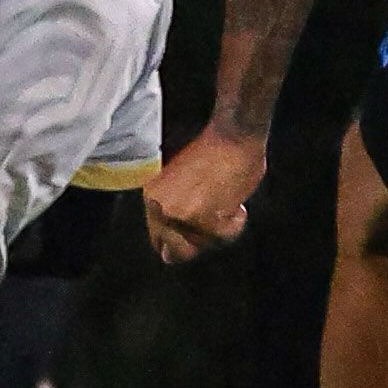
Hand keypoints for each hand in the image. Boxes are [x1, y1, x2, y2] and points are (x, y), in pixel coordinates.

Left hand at [143, 125, 263, 262]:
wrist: (232, 135)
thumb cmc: (212, 152)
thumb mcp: (178, 181)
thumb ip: (173, 210)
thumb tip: (170, 252)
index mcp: (151, 198)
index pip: (158, 241)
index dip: (179, 241)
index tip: (193, 233)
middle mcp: (161, 210)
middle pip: (179, 252)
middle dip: (199, 238)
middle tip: (213, 216)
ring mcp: (182, 216)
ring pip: (205, 244)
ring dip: (220, 228)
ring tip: (225, 201)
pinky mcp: (205, 219)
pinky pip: (225, 236)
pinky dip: (236, 222)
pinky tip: (235, 201)